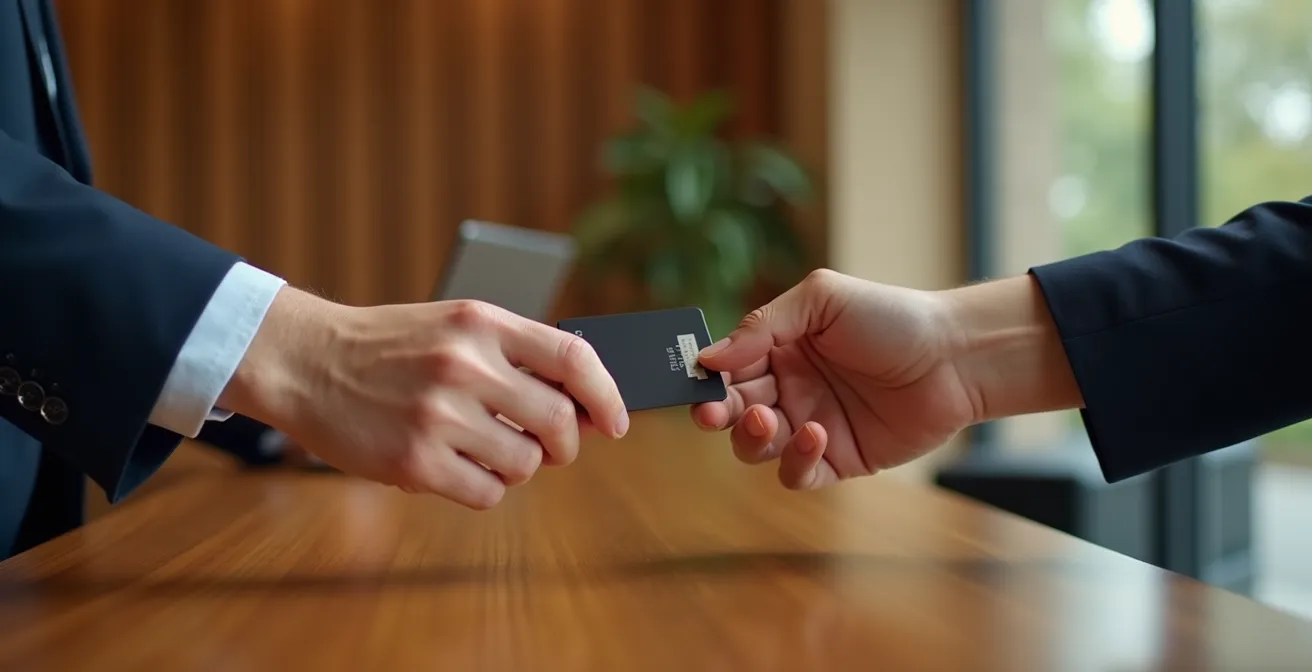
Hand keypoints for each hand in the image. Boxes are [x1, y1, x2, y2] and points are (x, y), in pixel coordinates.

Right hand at [220, 290, 628, 508]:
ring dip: (519, 467)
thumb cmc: (391, 347)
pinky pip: (488, 493)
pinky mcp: (415, 462)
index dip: (607, 395)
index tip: (615, 422)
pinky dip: (485, 488)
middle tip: (551, 447)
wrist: (306, 362)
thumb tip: (586, 404)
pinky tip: (459, 468)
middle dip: (565, 444)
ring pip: (526, 464)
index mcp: (481, 323)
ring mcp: (439, 415)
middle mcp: (465, 365)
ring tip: (488, 450)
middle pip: (559, 421)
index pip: (575, 358)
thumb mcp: (456, 326)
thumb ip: (516, 355)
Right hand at [690, 269, 1078, 489]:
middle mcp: (788, 388)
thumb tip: (709, 357)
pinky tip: (815, 434)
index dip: (706, 378)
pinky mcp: (836, 460)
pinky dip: (795, 459)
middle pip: (732, 411)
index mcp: (778, 348)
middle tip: (713, 413)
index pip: (726, 367)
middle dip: (716, 413)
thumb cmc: (891, 318)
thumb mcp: (822, 300)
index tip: (693, 381)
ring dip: (750, 437)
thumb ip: (763, 325)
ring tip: (768, 420)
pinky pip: (796, 473)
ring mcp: (809, 426)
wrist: (956, 357)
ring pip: (755, 447)